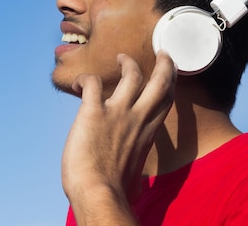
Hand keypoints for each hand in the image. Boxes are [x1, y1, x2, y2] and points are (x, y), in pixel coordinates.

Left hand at [61, 51, 176, 223]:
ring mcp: (118, 112)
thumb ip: (136, 173)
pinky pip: (91, 82)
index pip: (165, 100)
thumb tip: (137, 190)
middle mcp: (138, 118)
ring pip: (132, 74)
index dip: (169, 82)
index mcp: (148, 133)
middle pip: (161, 81)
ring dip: (127, 62)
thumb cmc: (115, 193)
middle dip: (164, 64)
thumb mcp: (136, 180)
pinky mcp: (94, 111)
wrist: (99, 194)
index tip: (167, 72)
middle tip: (162, 53)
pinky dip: (84, 78)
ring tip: (120, 58)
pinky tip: (77, 84)